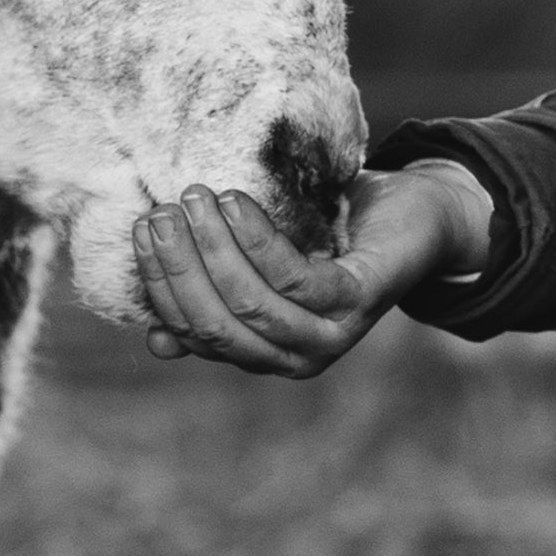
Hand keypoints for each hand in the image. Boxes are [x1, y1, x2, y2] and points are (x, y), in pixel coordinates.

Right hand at [132, 160, 492, 379]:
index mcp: (265, 353)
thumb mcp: (265, 262)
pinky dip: (256, 241)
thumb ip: (218, 292)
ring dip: (213, 249)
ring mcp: (330, 336)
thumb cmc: (332, 234)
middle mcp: (295, 358)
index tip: (139, 233)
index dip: (161, 286)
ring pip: (250, 304)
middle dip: (179, 269)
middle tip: (160, 212)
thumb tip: (156, 338)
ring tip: (193, 197)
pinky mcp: (358, 302)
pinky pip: (293, 279)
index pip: (194, 332)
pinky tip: (236, 202)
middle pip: (216, 324)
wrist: (416, 216)